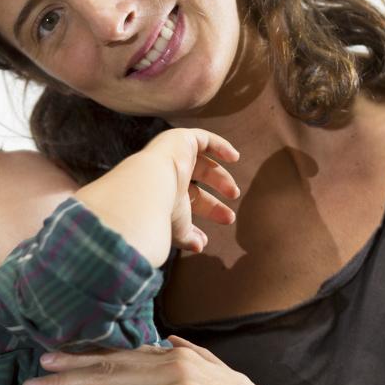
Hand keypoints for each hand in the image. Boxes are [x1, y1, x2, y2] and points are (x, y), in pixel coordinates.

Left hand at [24, 337, 300, 384]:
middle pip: (110, 368)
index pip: (123, 356)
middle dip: (68, 372)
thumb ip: (195, 356)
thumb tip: (170, 339)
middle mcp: (175, 364)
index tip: (53, 359)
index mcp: (179, 357)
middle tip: (33, 378)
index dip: (86, 357)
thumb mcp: (223, 375)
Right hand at [144, 128, 239, 253]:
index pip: (186, 205)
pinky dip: (220, 146)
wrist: (149, 186)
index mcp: (163, 194)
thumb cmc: (161, 211)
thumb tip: (200, 246)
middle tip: (230, 218)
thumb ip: (188, 237)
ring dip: (221, 178)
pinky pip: (203, 138)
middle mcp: (166, 175)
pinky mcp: (180, 139)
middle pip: (196, 187)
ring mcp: (172, 155)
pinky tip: (235, 158)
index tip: (208, 237)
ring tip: (234, 194)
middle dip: (213, 204)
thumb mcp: (177, 229)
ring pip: (202, 164)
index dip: (200, 220)